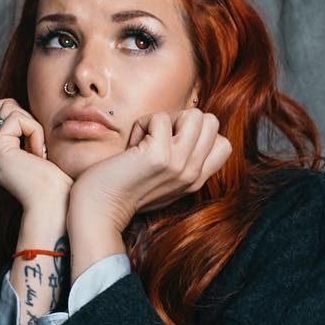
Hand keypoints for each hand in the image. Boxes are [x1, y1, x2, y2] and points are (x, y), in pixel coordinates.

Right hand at [0, 98, 72, 209]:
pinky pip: (16, 119)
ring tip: (39, 150)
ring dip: (30, 123)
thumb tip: (22, 109)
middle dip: (19, 113)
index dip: (12, 114)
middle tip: (36, 139)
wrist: (55, 205)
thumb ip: (26, 134)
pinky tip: (40, 154)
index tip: (33, 139)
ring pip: (6, 108)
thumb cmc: (56, 184)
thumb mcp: (39, 151)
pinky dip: (34, 130)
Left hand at [67, 107, 232, 227]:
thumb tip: (188, 125)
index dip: (198, 134)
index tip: (172, 145)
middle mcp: (192, 173)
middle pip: (211, 122)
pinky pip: (160, 117)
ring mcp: (178, 164)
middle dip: (183, 120)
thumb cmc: (125, 189)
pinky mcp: (159, 155)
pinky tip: (132, 146)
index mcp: (196, 180)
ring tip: (149, 139)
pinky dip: (142, 124)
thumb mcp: (165, 178)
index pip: (224, 144)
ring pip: (194, 114)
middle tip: (159, 138)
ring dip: (166, 119)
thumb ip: (183, 160)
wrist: (101, 209)